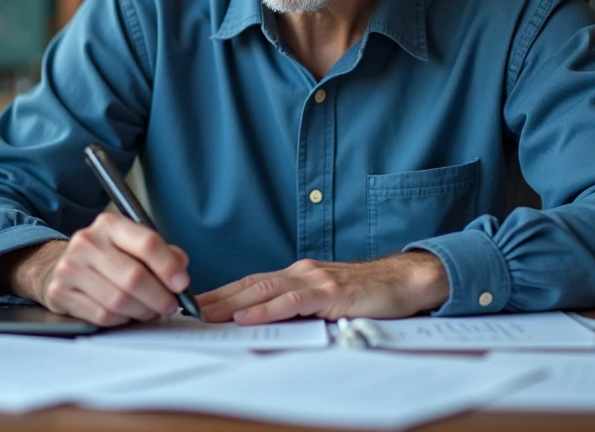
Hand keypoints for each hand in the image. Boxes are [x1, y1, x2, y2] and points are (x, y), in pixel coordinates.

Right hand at [0, 213, 190, 326]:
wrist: (58, 265)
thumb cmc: (105, 256)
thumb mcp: (131, 244)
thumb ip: (162, 253)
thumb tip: (180, 273)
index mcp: (110, 224)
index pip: (147, 243)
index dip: (169, 266)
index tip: (182, 283)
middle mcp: (87, 242)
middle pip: (134, 277)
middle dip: (159, 297)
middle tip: (170, 305)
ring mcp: (70, 268)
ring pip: (119, 300)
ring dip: (142, 311)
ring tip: (150, 311)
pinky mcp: (60, 293)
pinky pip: (103, 315)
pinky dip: (121, 319)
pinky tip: (126, 313)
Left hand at [197, 252, 449, 324]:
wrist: (405, 281)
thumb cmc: (368, 294)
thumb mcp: (327, 300)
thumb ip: (301, 306)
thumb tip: (268, 322)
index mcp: (299, 275)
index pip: (253, 283)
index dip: (224, 294)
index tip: (198, 306)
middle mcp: (302, 273)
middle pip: (251, 284)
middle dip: (218, 298)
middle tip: (189, 311)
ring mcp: (316, 280)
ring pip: (265, 290)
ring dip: (233, 303)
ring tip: (208, 315)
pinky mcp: (332, 292)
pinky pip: (293, 302)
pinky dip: (267, 309)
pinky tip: (248, 316)